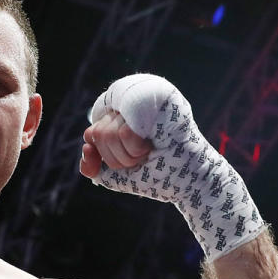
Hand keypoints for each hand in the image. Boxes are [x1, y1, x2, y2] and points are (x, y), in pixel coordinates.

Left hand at [81, 73, 264, 259]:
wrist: (191, 183)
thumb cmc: (160, 176)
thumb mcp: (116, 175)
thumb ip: (93, 166)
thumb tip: (86, 147)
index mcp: (121, 114)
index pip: (92, 133)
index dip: (105, 153)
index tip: (131, 161)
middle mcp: (131, 99)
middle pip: (97, 133)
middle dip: (118, 157)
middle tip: (144, 156)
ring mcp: (144, 94)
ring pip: (109, 133)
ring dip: (129, 154)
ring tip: (151, 150)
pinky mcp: (157, 97)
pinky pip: (124, 131)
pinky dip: (136, 148)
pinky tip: (154, 144)